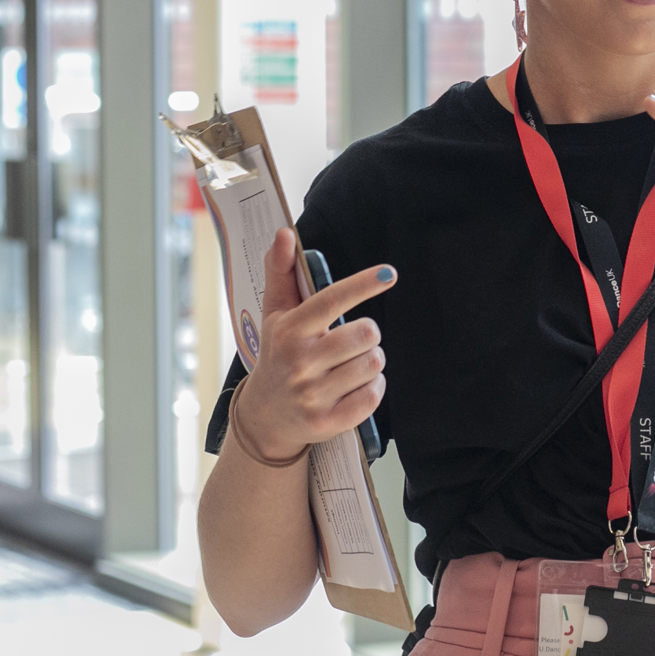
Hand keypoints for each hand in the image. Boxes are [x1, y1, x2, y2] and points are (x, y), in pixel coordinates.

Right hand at [230, 228, 396, 464]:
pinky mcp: (328, 422)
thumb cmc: (278, 355)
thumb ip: (281, 272)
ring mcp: (313, 394)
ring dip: (372, 361)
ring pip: (373, 364)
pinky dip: (373, 389)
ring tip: (352, 364)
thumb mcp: (275, 315)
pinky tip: (356, 387)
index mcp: (289, 331)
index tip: (389, 273)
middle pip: (365, 334)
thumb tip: (285, 233)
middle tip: (354, 341)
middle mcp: (299, 362)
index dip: (363, 284)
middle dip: (368, 334)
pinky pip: (373, 396)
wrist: (265, 416)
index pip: (331, 299)